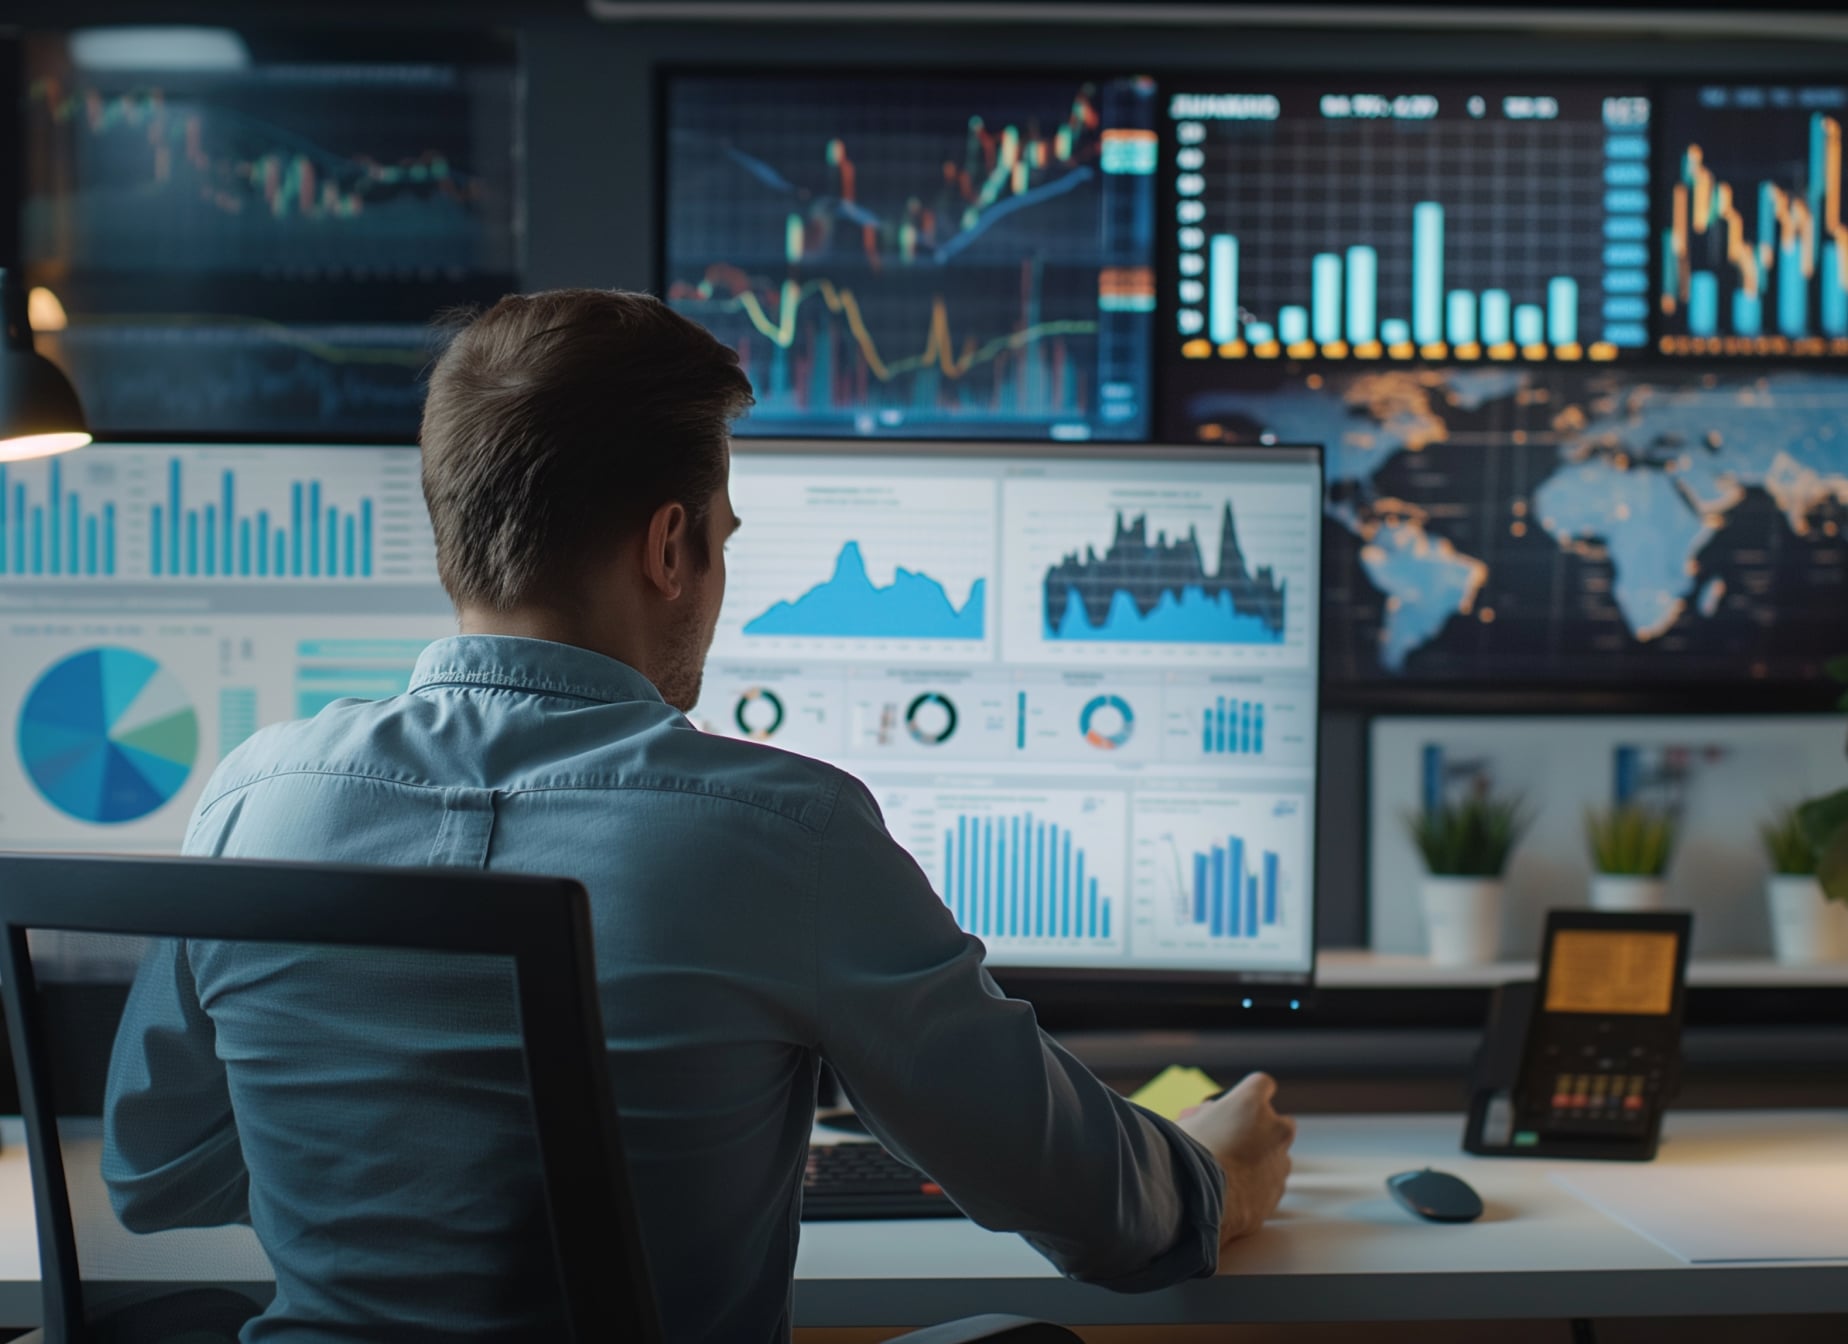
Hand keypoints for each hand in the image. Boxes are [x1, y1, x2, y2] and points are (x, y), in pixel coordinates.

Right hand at [1175, 1071, 1294, 1246]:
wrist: (1191, 1201)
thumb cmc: (1181, 1155)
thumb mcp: (1185, 1123)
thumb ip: (1206, 1116)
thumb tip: (1206, 1117)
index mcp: (1251, 1104)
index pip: (1262, 1084)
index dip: (1249, 1095)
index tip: (1238, 1105)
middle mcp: (1274, 1130)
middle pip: (1280, 1123)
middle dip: (1263, 1131)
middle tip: (1234, 1141)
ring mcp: (1279, 1165)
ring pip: (1277, 1157)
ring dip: (1260, 1162)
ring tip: (1228, 1174)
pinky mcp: (1275, 1194)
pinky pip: (1270, 1186)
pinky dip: (1256, 1188)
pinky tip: (1231, 1193)